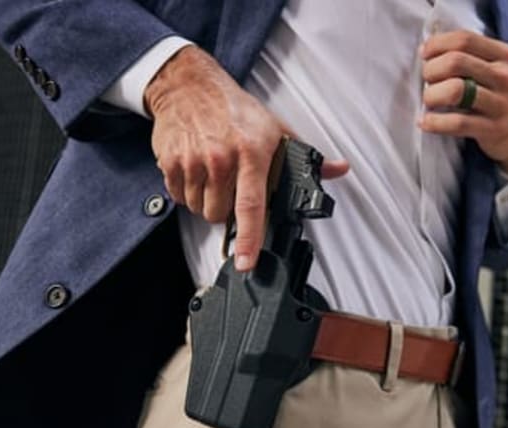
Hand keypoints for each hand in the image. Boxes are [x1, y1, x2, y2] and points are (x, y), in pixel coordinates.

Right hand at [144, 45, 348, 270]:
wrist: (188, 86)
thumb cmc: (234, 109)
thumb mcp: (275, 129)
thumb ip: (306, 155)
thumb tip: (337, 169)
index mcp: (251, 153)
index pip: (251, 205)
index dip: (249, 239)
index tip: (246, 261)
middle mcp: (220, 159)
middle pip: (220, 215)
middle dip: (227, 210)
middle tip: (232, 186)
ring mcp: (192, 162)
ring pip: (199, 209)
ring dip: (207, 201)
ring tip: (215, 175)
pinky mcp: (169, 163)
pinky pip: (179, 197)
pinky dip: (188, 191)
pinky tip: (197, 170)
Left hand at [419, 31, 507, 176]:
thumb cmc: (504, 98)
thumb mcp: (499, 69)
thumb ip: (472, 56)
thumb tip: (429, 49)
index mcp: (505, 55)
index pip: (463, 39)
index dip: (437, 45)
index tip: (425, 56)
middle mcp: (505, 76)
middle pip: (455, 61)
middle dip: (431, 71)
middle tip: (427, 81)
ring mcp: (502, 103)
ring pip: (455, 90)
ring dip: (432, 95)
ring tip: (429, 101)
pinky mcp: (494, 129)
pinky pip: (458, 123)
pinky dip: (435, 123)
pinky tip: (427, 122)